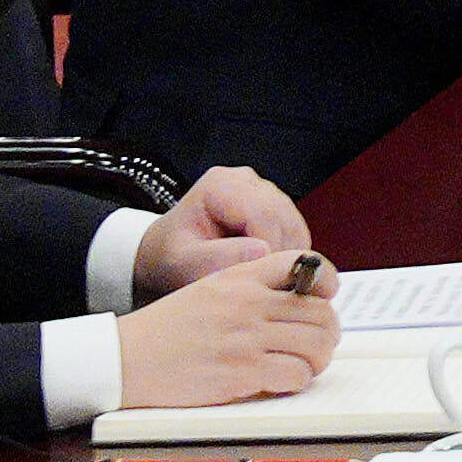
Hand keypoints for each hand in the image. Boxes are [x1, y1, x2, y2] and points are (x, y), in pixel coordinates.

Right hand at [110, 259, 343, 415]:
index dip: (325, 281)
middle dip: (326, 332)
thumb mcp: (210, 290)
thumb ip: (252, 289)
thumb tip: (301, 302)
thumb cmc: (167, 330)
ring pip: (317, 345)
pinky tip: (282, 382)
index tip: (325, 298)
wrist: (126, 358)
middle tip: (317, 344)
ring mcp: (246, 338)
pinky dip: (297, 381)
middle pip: (320, 312)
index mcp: (240, 277)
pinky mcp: (242, 372)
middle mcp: (248, 303)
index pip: (303, 264)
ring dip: (317, 359)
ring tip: (302, 365)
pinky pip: (296, 375)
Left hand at [148, 167, 317, 285]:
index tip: (262, 277)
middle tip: (266, 282)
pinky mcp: (273, 203)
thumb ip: (218, 257)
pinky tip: (268, 267)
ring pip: (294, 223)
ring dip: (287, 254)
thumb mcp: (183, 263)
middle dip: (280, 253)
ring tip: (263, 277)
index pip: (263, 213)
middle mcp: (244, 180)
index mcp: (219, 185)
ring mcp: (262, 189)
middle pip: (283, 216)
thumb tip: (263, 251)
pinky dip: (288, 251)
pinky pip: (295, 229)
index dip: (270, 248)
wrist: (166, 253)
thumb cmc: (170, 257)